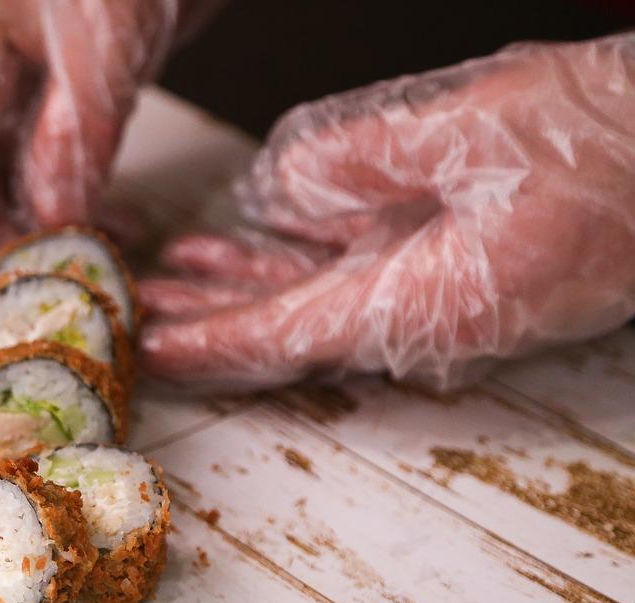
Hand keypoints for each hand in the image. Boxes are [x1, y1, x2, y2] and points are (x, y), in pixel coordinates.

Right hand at [0, 0, 192, 330]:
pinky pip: (52, 161)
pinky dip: (78, 205)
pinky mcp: (58, 83)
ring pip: (7, 183)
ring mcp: (10, 77)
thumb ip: (73, 132)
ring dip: (40, 241)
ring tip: (78, 295)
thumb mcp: (98, 37)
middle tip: (16, 334)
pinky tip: (114, 236)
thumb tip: (54, 221)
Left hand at [141, 36, 634, 391]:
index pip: (284, 336)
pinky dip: (298, 260)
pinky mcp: (458, 272)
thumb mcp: (476, 132)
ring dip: (244, 287)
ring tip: (177, 270)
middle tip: (136, 305)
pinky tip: (259, 240)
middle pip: (288, 327)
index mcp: (422, 302)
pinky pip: (358, 275)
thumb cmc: (608, 147)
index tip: (145, 349)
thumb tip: (280, 190)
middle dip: (207, 317)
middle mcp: (423, 318)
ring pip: (317, 301)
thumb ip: (362, 161)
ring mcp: (441, 299)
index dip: (207, 343)